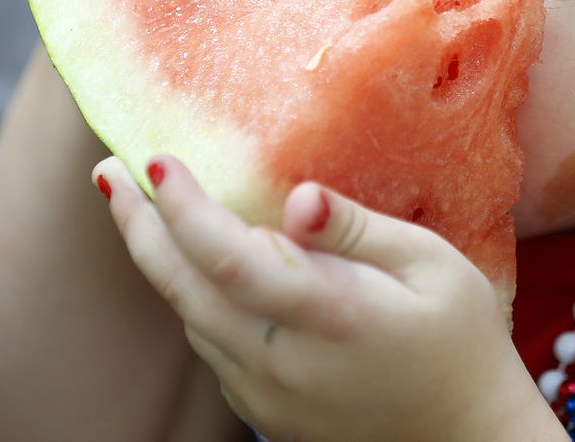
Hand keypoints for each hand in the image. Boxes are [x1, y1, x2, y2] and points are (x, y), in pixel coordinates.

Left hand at [93, 155, 564, 441]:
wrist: (466, 440)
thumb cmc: (460, 340)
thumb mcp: (433, 266)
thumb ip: (358, 230)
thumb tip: (297, 197)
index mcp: (330, 315)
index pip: (231, 258)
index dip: (186, 209)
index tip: (157, 160)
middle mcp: (283, 361)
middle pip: (186, 290)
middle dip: (140, 227)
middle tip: (108, 173)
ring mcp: (268, 394)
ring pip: (191, 318)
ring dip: (159, 260)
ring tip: (140, 206)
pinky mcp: (267, 412)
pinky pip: (212, 346)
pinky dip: (189, 297)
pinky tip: (190, 264)